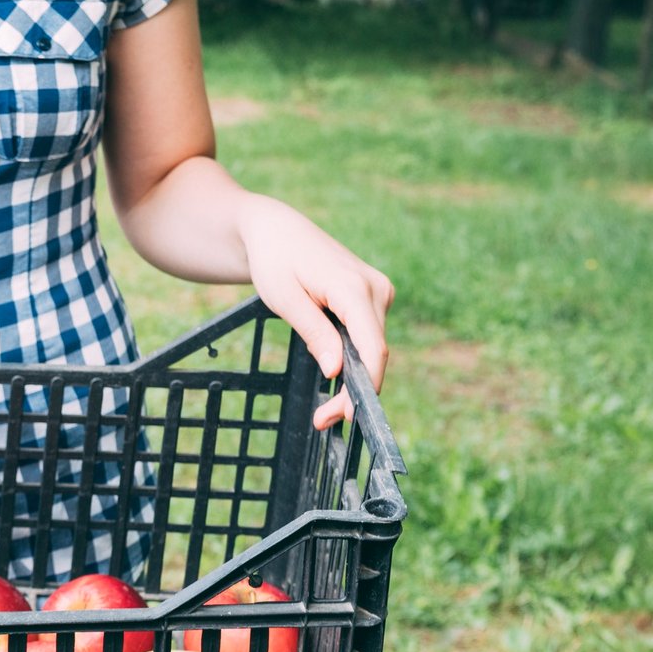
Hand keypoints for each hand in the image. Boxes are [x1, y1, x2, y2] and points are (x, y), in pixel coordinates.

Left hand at [237, 194, 393, 429]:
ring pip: (374, 348)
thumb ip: (314, 333)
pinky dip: (354, 360)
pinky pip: (368, 336)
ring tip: (325, 409)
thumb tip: (337, 371)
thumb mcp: (284, 299)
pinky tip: (334, 377)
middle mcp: (376, 289)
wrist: (275, 230)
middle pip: (376, 353)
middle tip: (324, 421)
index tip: (345, 416)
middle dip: (355, 392)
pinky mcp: (373, 296)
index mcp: (354, 288)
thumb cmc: (274, 261)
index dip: (364, 387)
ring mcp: (378, 291)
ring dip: (354, 379)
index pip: (372, 348)